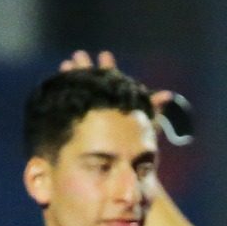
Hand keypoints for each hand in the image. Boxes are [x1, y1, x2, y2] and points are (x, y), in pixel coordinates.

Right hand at [64, 48, 185, 144]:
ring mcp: (91, 115)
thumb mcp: (146, 126)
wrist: (123, 171)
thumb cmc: (137, 148)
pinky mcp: (79, 125)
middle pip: (94, 83)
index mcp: (118, 104)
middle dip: (86, 69)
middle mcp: (103, 107)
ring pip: (81, 92)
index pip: (112, 82)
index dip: (108, 69)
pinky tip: (58, 88)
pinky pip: (71, 108)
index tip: (104, 55)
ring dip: (74, 77)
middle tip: (79, 55)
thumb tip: (168, 95)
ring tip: (66, 64)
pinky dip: (65, 95)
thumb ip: (152, 108)